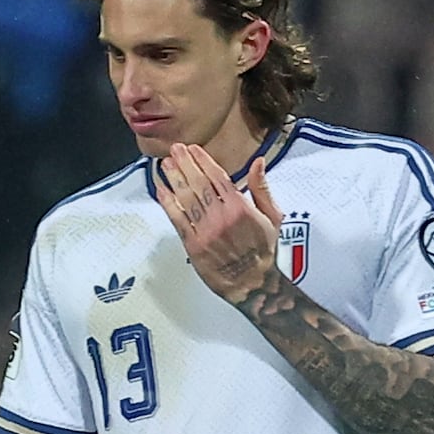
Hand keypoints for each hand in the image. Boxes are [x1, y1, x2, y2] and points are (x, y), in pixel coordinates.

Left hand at [153, 142, 283, 305]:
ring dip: (174, 178)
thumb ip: (262, 188)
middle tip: (175, 149)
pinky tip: (161, 189)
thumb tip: (258, 162)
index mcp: (240, 207)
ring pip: (186, 198)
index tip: (193, 149)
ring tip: (166, 163)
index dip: (203, 161)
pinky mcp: (193, 244)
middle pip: (198, 183)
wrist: (253, 283)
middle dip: (185, 164)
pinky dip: (168, 203)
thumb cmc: (264, 251)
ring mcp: (205, 230)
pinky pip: (177, 219)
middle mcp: (221, 216)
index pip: (217, 177)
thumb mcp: (272, 216)